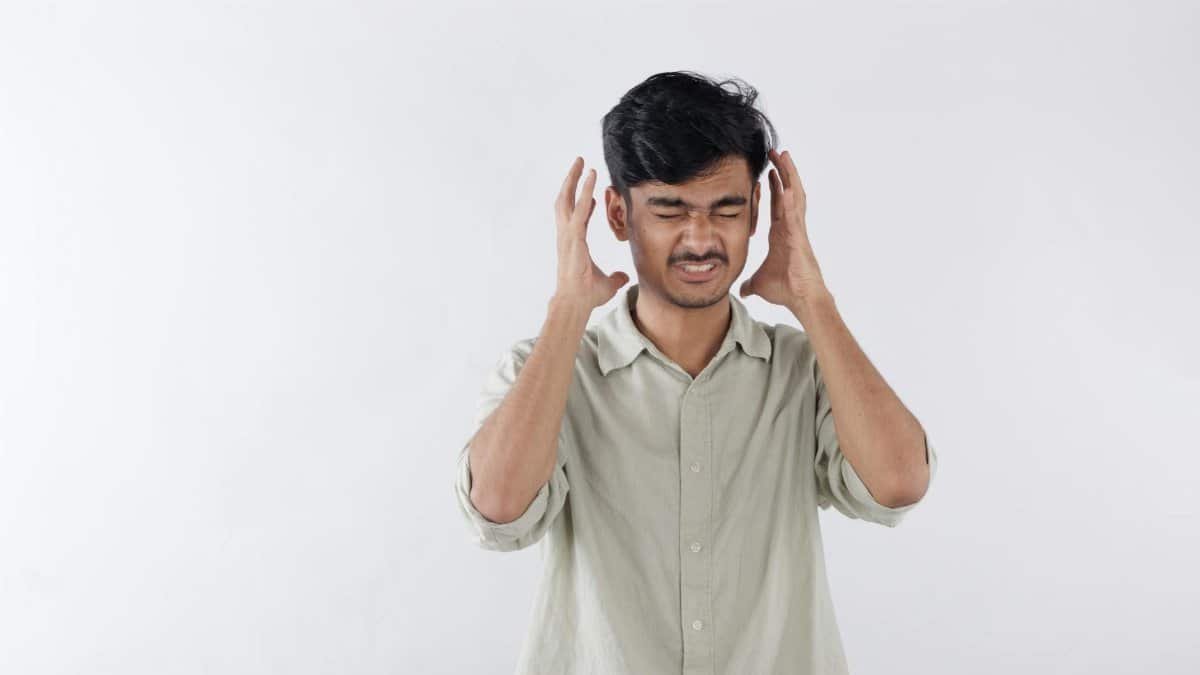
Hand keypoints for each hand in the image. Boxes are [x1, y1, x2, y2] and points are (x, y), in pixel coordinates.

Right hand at [553, 157, 629, 309]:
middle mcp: (566, 236)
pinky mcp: (573, 236)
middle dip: (571, 181)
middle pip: (564, 201)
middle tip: (579, 164)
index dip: (581, 204)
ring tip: (581, 162)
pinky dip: (585, 191)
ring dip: (574, 179)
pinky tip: (591, 178)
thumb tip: (624, 277)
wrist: (576, 303)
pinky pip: (579, 209)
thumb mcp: (607, 283)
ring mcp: (567, 235)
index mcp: (573, 244)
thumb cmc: (586, 295)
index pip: (576, 218)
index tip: (589, 195)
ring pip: (567, 199)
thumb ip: (615, 277)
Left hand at [738, 148, 829, 309]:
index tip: (768, 171)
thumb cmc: (786, 290)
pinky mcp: (799, 237)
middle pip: (787, 192)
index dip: (773, 187)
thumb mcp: (760, 284)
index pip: (777, 204)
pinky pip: (794, 214)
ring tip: (784, 155)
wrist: (802, 299)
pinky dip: (790, 199)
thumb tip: (742, 291)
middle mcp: (790, 227)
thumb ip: (750, 284)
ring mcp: (796, 229)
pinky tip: (785, 185)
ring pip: (794, 195)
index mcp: (782, 233)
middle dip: (782, 172)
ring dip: (789, 175)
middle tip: (776, 152)